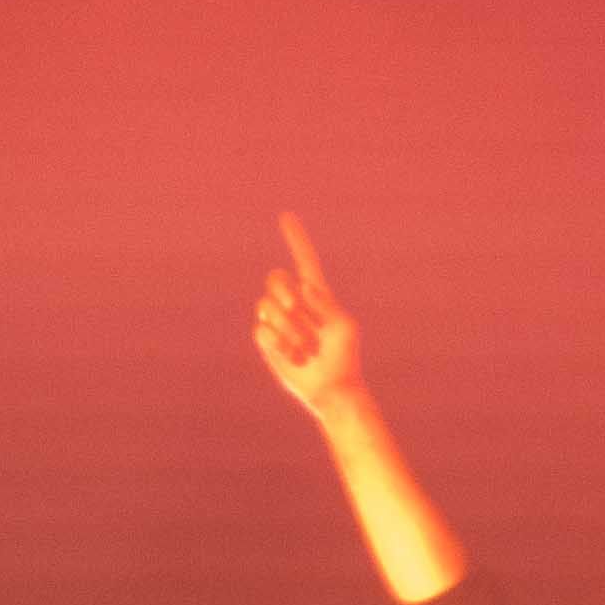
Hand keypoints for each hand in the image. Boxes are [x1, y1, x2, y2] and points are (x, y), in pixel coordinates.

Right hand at [253, 210, 369, 416]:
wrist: (332, 387)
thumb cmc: (344, 357)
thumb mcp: (343, 328)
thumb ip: (327, 306)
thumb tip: (305, 287)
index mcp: (316, 295)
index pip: (305, 261)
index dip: (296, 240)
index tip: (286, 217)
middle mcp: (294, 303)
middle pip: (275, 279)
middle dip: (284, 293)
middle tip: (298, 313)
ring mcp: (278, 321)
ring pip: (266, 306)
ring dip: (288, 329)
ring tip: (306, 348)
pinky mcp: (268, 340)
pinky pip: (260, 330)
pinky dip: (277, 342)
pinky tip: (293, 356)